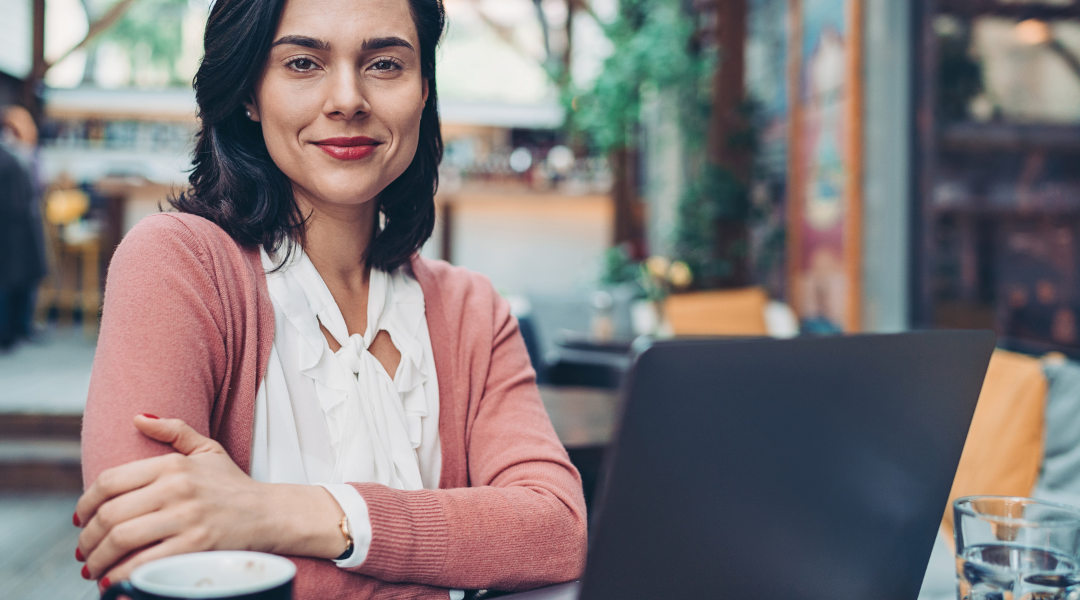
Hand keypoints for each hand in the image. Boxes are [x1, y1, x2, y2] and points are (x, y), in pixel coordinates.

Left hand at [74, 415, 345, 585]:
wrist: (272, 513)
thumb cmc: (235, 484)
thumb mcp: (207, 449)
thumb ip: (173, 430)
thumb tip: (138, 417)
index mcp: (174, 464)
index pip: (110, 481)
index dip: (85, 503)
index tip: (80, 520)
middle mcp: (177, 488)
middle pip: (110, 514)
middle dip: (88, 538)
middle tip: (84, 550)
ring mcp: (187, 518)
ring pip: (122, 539)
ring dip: (99, 559)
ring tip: (93, 568)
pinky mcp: (197, 546)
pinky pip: (146, 562)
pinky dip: (123, 574)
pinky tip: (114, 580)